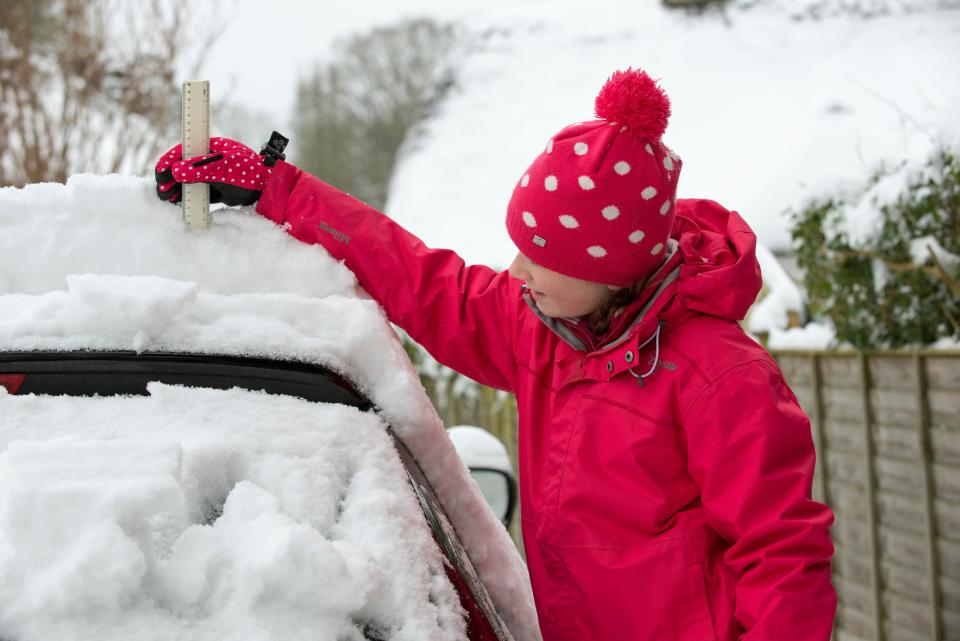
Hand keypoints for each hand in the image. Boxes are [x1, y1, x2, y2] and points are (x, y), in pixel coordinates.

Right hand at [154, 137, 273, 206]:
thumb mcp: (225, 168)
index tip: (160, 173)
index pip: (184, 151)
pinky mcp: (216, 189)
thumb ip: (201, 170)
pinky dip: (186, 197)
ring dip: (176, 189)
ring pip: (188, 181)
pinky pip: (197, 192)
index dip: (169, 161)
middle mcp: (209, 159)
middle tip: (161, 192)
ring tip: (166, 199)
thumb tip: (176, 172)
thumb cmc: (250, 173)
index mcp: (211, 148)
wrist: (269, 189)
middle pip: (182, 167)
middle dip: (169, 178)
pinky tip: (177, 204)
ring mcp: (212, 175)